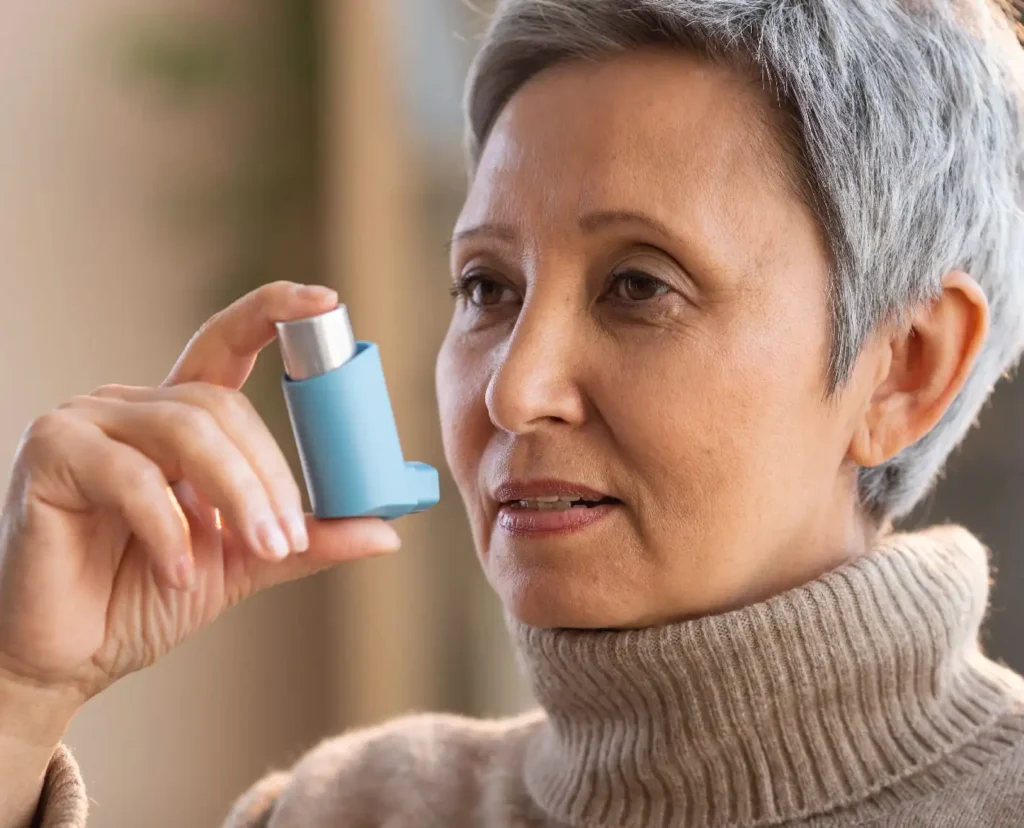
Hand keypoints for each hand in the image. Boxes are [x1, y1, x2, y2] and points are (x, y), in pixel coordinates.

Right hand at [0, 281, 401, 708]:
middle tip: (289, 540)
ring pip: (187, 430)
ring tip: (259, 551)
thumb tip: (388, 533)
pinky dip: (169, 528)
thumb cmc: (145, 597)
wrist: (68, 655)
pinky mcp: (50, 454)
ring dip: (238, 495)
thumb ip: (307, 540)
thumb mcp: (244, 563)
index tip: (328, 303)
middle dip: (270, 475)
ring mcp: (85, 423)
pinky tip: (180, 572)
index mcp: (179, 419)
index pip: (228, 343)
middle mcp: (132, 406)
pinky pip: (130, 476)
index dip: (274, 311)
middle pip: (222, 406)